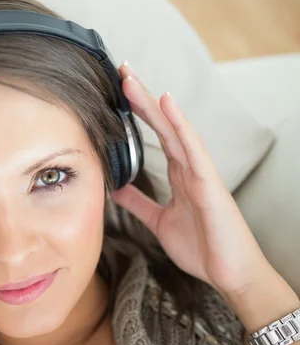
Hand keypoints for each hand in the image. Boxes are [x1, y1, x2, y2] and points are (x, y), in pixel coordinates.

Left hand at [112, 62, 270, 297]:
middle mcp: (189, 166)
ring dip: (153, 104)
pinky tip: (168, 104)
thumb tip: (116, 189)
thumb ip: (139, 203)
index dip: (137, 112)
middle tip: (121, 70)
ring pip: (175, 129)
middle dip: (141, 98)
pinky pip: (194, 149)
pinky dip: (181, 125)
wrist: (228, 273)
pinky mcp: (209, 183)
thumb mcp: (158, 221)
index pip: (155, 134)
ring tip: (132, 81)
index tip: (117, 90)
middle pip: (162, 124)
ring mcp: (200, 172)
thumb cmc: (201, 246)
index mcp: (179, 174)